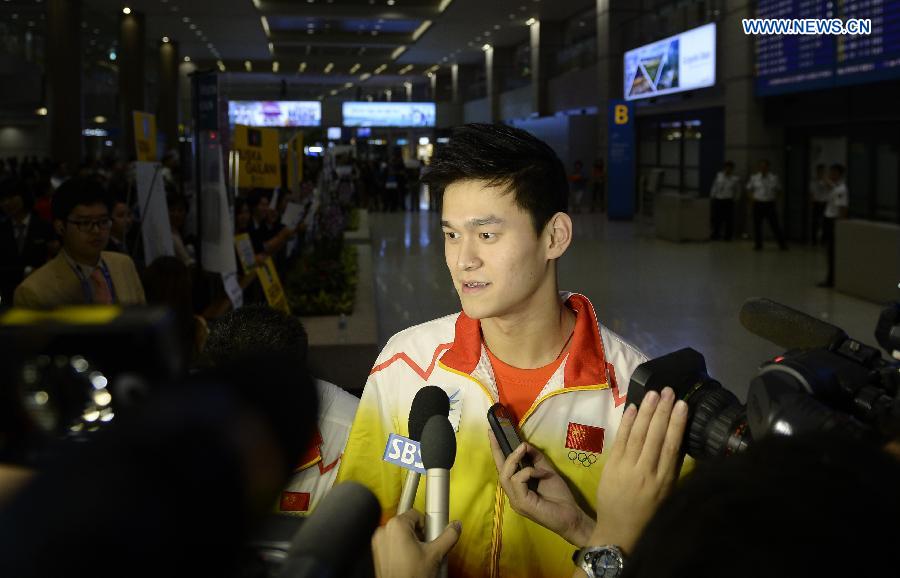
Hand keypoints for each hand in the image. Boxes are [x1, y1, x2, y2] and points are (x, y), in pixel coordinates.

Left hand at [371, 509, 460, 577]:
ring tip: (417, 556)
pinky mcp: (378, 552)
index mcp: (397, 525)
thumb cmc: (410, 576)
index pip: (416, 514)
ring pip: (400, 534)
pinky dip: (401, 548)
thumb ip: (449, 536)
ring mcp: (379, 542)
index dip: (427, 525)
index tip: (431, 536)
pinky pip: (392, 543)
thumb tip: (455, 526)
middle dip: (420, 535)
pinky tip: (409, 560)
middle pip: (408, 524)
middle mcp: (384, 531)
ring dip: (411, 542)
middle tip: (426, 548)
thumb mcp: (435, 554)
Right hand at [489, 431, 593, 546]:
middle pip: (500, 470)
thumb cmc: (560, 496)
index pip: (503, 468)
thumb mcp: (547, 471)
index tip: (491, 433)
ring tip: (522, 448)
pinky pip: (518, 480)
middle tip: (496, 434)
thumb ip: (535, 459)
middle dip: (498, 451)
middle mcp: (513, 494)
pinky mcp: (521, 503)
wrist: (571, 516)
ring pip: (505, 475)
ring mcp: (515, 500)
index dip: (497, 451)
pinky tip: (541, 473)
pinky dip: (529, 472)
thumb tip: (525, 444)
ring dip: (513, 459)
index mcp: (517, 488)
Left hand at [589, 387, 687, 553]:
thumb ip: (671, 468)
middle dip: (662, 411)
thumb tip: (678, 438)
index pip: (672, 447)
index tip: (682, 405)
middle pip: (655, 436)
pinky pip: (620, 441)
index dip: (677, 424)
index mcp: (664, 481)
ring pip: (638, 435)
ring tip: (653, 394)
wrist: (619, 533)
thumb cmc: (648, 514)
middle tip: (668, 391)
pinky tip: (632, 408)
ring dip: (645, 412)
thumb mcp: (667, 494)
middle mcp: (646, 473)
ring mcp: (627, 469)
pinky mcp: (611, 468)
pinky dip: (626, 423)